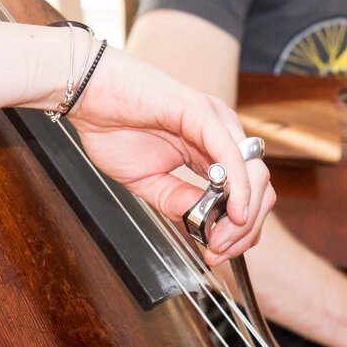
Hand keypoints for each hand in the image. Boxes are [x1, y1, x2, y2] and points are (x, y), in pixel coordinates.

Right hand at [63, 48, 274, 261]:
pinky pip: (232, 153)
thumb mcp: (148, 181)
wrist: (87, 94)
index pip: (246, 193)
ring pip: (254, 172)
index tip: (217, 252)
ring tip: (221, 237)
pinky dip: (238, 186)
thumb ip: (177, 201)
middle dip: (245, 228)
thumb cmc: (113, 128)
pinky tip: (233, 210)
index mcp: (211, 149)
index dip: (238, 228)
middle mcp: (221, 133)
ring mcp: (216, 120)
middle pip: (259, 186)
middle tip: (220, 250)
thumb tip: (205, 227)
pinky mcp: (202, 112)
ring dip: (243, 214)